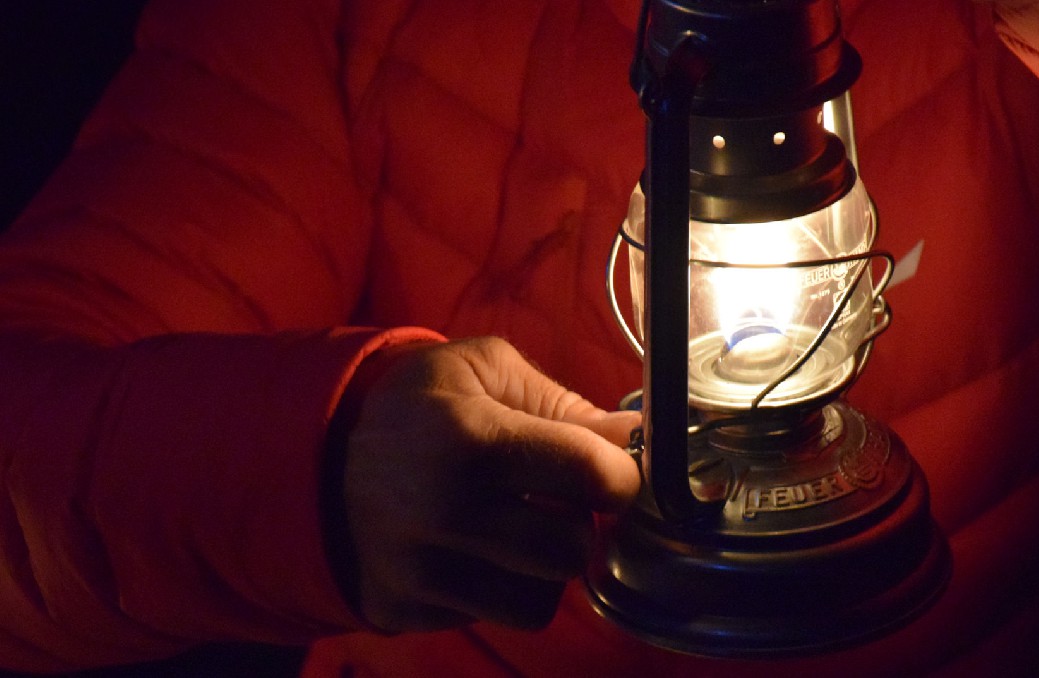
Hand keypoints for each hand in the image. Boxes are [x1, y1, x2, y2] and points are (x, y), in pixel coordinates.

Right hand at [340, 337, 640, 631]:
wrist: (318, 456)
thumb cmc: (421, 405)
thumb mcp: (486, 370)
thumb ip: (566, 405)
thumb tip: (635, 440)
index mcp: (471, 440)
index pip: (590, 475)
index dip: (620, 474)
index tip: (614, 470)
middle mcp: (444, 513)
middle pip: (572, 549)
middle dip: (577, 523)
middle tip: (555, 499)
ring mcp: (420, 570)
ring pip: (540, 599)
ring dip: (542, 567)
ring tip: (515, 527)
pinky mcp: (404, 608)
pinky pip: (493, 617)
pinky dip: (500, 588)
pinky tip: (476, 549)